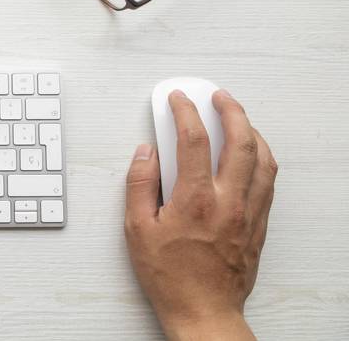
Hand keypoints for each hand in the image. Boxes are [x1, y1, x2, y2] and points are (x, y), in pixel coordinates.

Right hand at [125, 90, 276, 340]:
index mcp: (194, 199)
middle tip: (218, 96)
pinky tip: (252, 154)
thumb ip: (139, 185)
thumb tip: (144, 153)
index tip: (178, 99)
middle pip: (240, 141)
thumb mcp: (137, 230)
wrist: (203, 310)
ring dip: (252, 131)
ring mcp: (248, 212)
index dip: (185, 111)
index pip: (194, 139)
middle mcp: (227, 201)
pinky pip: (268, 182)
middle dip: (230, 110)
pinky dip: (262, 158)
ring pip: (262, 159)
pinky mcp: (257, 225)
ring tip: (239, 118)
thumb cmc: (169, 275)